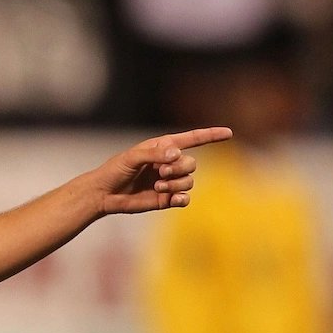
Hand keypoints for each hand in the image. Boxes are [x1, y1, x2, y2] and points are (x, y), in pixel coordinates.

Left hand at [94, 126, 232, 214]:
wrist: (104, 194)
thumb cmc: (115, 170)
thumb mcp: (132, 157)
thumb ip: (154, 153)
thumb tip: (176, 153)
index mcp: (163, 148)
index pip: (191, 139)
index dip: (210, 135)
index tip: (228, 133)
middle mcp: (169, 164)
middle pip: (191, 164)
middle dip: (179, 168)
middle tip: (161, 172)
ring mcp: (169, 182)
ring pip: (189, 181)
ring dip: (176, 183)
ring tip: (158, 186)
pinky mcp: (166, 199)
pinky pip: (185, 198)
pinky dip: (182, 198)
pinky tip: (172, 198)